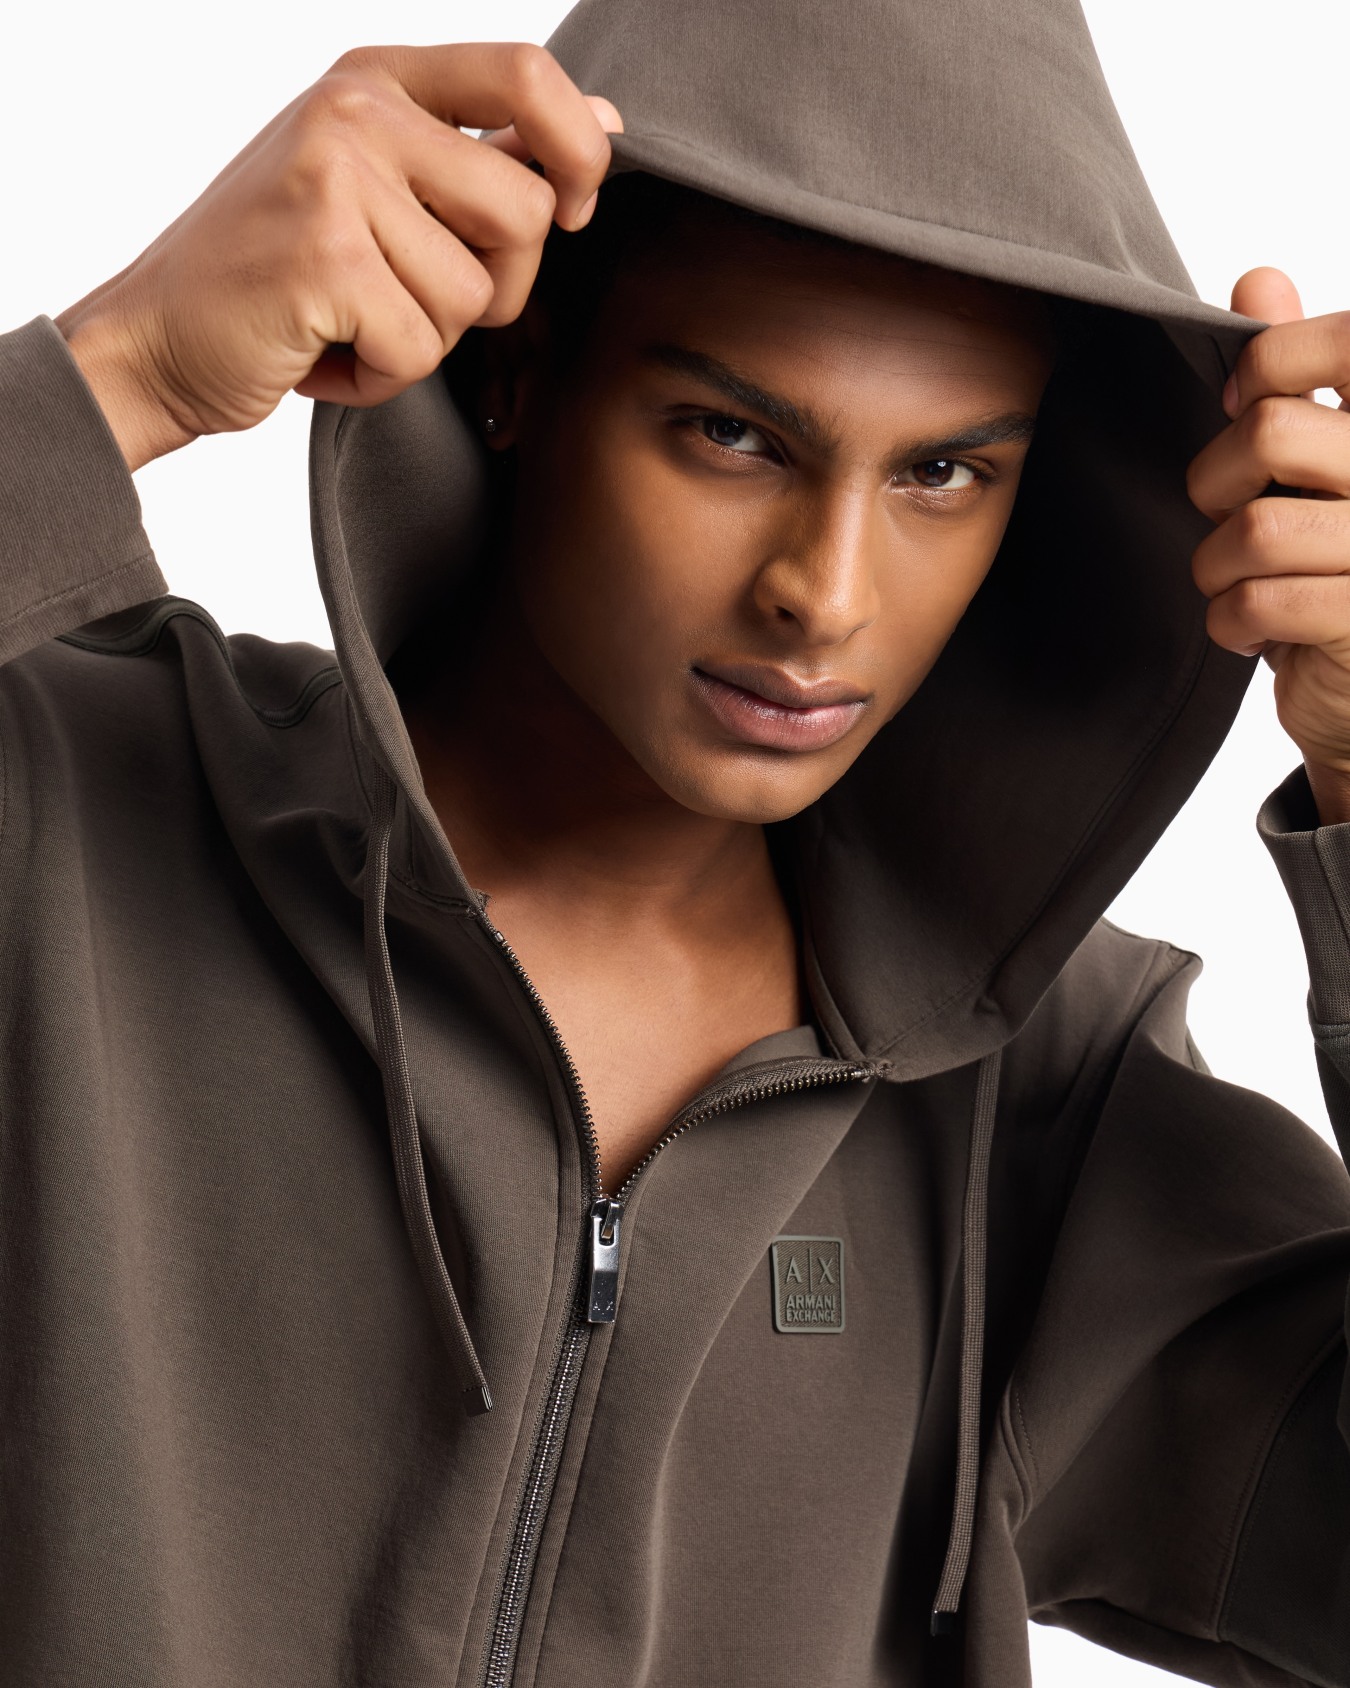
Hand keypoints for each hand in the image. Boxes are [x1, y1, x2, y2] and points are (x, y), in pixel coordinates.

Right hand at [55, 44, 621, 470]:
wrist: (155, 339)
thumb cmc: (270, 272)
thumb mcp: (374, 184)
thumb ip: (480, 151)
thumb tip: (603, 122)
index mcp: (374, 80)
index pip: (527, 73)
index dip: (579, 153)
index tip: (568, 212)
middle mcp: (354, 111)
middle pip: (524, 212)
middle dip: (494, 288)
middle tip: (410, 299)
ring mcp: (337, 178)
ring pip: (477, 297)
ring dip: (425, 341)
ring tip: (351, 322)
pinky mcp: (325, 257)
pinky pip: (422, 349)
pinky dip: (382, 378)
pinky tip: (325, 351)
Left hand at [1187, 268, 1349, 823]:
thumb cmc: (1335, 559)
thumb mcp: (1321, 455)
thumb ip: (1299, 369)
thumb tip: (1259, 280)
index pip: (1340, 340)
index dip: (1264, 369)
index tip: (1244, 411)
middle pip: (1272, 434)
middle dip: (1216, 483)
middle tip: (1230, 516)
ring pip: (1252, 529)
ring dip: (1216, 566)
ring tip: (1239, 581)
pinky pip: (1258, 602)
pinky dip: (1229, 622)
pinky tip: (1252, 629)